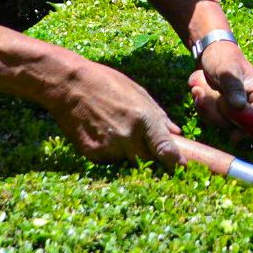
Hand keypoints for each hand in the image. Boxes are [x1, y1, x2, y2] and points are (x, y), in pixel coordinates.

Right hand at [45, 58, 184, 168]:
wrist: (70, 85)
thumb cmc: (107, 83)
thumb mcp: (138, 93)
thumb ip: (159, 116)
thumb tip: (175, 133)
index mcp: (144, 119)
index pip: (165, 150)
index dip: (176, 162)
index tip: (182, 168)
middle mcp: (128, 137)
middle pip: (147, 159)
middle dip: (149, 154)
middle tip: (140, 139)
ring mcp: (109, 148)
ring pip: (127, 160)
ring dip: (127, 151)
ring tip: (115, 127)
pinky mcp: (92, 154)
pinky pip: (108, 159)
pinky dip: (109, 150)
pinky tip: (100, 131)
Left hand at [188, 38, 252, 129]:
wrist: (209, 50)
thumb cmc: (223, 56)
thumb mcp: (228, 70)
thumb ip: (233, 87)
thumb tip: (240, 106)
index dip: (249, 130)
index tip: (234, 136)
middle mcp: (246, 103)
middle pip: (235, 123)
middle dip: (215, 113)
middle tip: (201, 95)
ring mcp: (231, 106)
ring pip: (219, 121)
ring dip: (205, 107)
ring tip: (197, 89)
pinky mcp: (219, 107)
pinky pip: (209, 116)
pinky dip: (200, 105)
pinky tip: (196, 90)